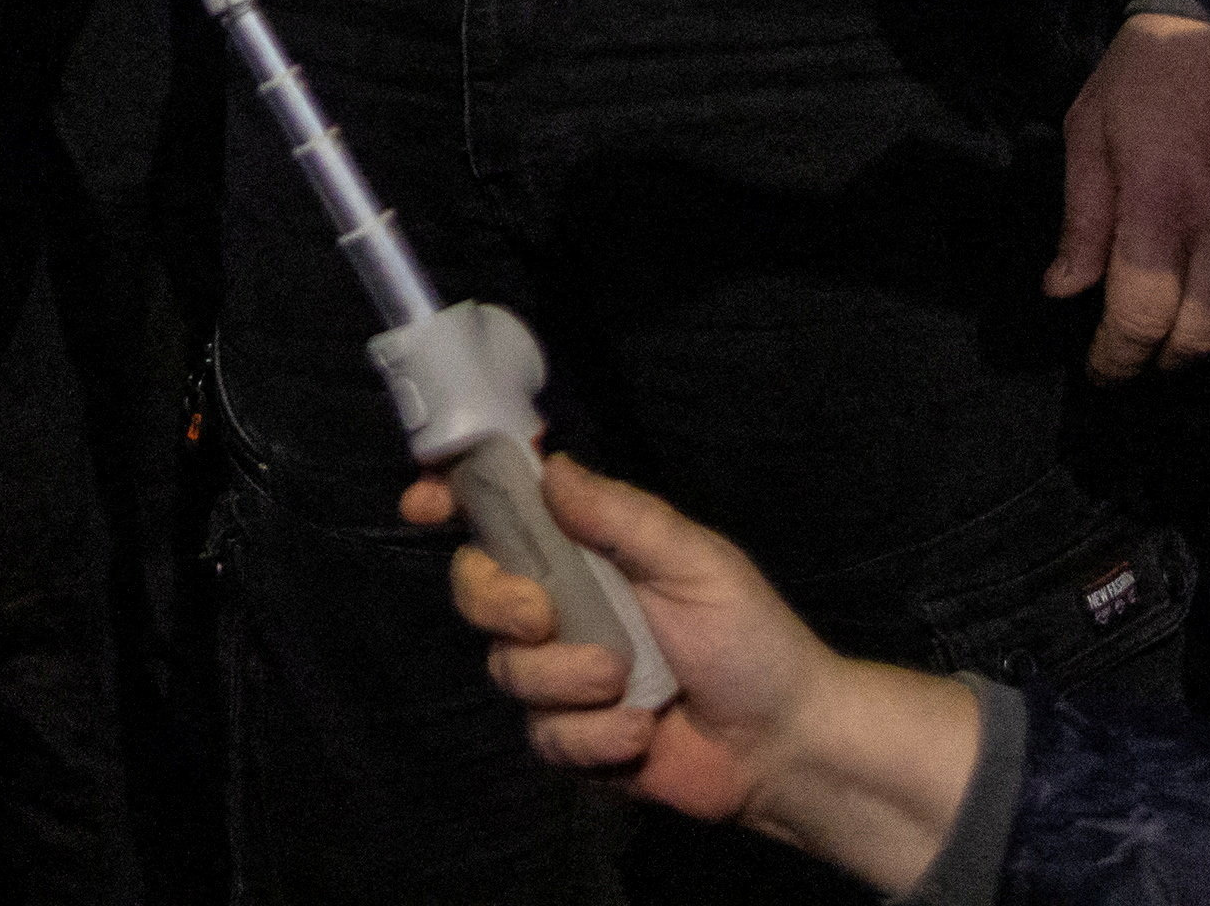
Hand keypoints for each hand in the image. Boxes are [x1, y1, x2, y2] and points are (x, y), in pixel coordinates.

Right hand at [407, 453, 987, 889]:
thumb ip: (620, 516)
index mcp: (584, 552)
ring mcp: (561, 676)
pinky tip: (642, 733)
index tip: (425, 501)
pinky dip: (595, 737)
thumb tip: (548, 466)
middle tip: (545, 618)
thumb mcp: (695, 560)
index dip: (450, 500)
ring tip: (630, 687)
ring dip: (567, 681)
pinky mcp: (572, 740)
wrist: (784, 743)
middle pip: (475, 590)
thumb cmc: (751, 637)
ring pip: (507, 670)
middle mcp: (560, 607)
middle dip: (497, 602)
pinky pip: (544, 736)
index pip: (498, 515)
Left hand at [1047, 10, 1209, 380]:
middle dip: (1164, 363)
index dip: (1118, 359)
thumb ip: (1084, 220)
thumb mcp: (1091, 129)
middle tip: (1139, 360)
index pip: (1142, 316)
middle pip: (1203, 336)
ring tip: (1183, 339)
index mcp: (1161, 204)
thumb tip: (1065, 292)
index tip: (1102, 373)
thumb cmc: (1152, 70)